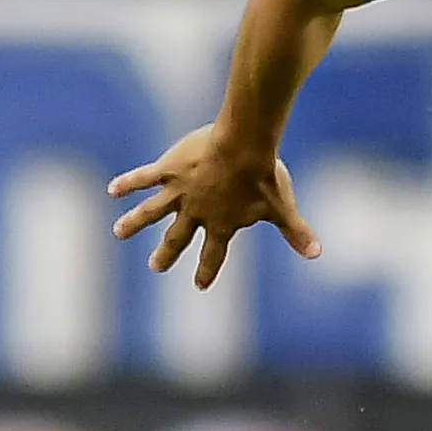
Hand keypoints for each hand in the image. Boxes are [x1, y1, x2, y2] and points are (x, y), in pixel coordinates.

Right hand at [108, 123, 319, 288]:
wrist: (244, 145)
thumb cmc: (264, 176)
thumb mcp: (282, 206)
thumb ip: (296, 231)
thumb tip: (318, 253)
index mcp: (221, 224)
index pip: (214, 253)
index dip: (208, 270)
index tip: (200, 285)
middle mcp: (196, 212)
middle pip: (177, 238)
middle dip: (167, 254)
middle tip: (155, 266)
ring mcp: (179, 191)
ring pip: (151, 212)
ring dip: (134, 223)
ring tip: (118, 232)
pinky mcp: (168, 169)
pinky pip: (144, 178)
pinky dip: (128, 184)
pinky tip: (113, 190)